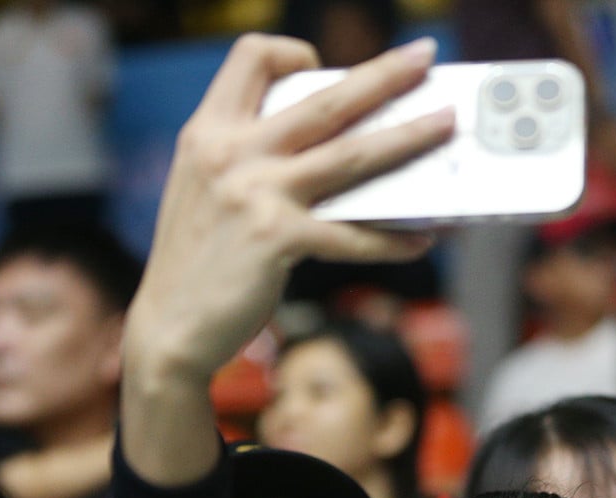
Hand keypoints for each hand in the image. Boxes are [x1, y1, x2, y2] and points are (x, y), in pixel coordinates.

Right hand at [124, 35, 451, 381]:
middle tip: (424, 56)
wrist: (169, 328)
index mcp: (208, 131)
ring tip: (446, 126)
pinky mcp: (278, 239)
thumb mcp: (206, 189)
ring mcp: (256, 194)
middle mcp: (231, 153)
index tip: (320, 66)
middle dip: (383, 73)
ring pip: (352, 155)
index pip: (250, 58)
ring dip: (408, 138)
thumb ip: (248, 156)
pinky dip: (392, 239)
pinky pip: (352, 235)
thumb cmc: (197, 261)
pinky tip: (421, 240)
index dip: (290, 52)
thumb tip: (329, 144)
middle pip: (325, 99)